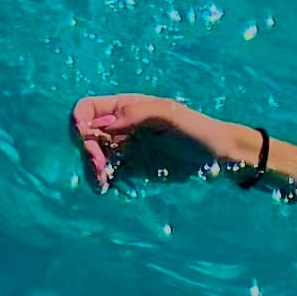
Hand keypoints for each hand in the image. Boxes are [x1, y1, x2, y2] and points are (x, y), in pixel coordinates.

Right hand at [70, 93, 245, 192]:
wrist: (217, 157)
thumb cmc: (196, 129)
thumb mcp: (168, 114)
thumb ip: (135, 115)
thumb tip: (103, 125)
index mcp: (125, 107)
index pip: (88, 109)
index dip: (79, 121)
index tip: (84, 137)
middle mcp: (119, 127)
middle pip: (85, 137)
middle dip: (87, 152)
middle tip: (101, 168)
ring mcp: (124, 150)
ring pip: (92, 160)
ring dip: (91, 171)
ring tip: (104, 184)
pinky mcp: (131, 171)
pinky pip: (107, 177)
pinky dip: (102, 183)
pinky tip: (110, 188)